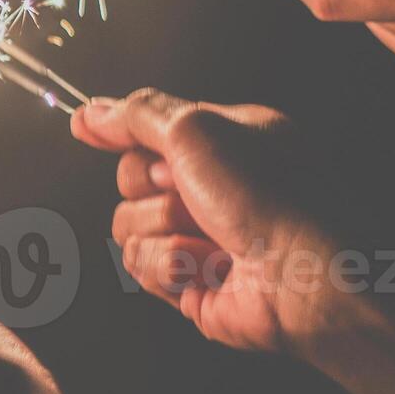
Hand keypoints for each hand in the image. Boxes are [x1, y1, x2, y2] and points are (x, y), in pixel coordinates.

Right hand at [69, 90, 371, 354]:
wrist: (306, 275)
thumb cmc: (270, 195)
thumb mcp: (197, 130)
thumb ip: (136, 116)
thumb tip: (88, 112)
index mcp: (222, 142)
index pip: (148, 130)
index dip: (123, 134)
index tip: (88, 132)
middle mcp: (211, 187)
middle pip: (129, 180)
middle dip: (150, 191)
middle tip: (192, 197)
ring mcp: (200, 236)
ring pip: (128, 228)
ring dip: (161, 233)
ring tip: (208, 240)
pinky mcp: (190, 280)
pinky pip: (142, 267)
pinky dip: (171, 267)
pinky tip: (209, 268)